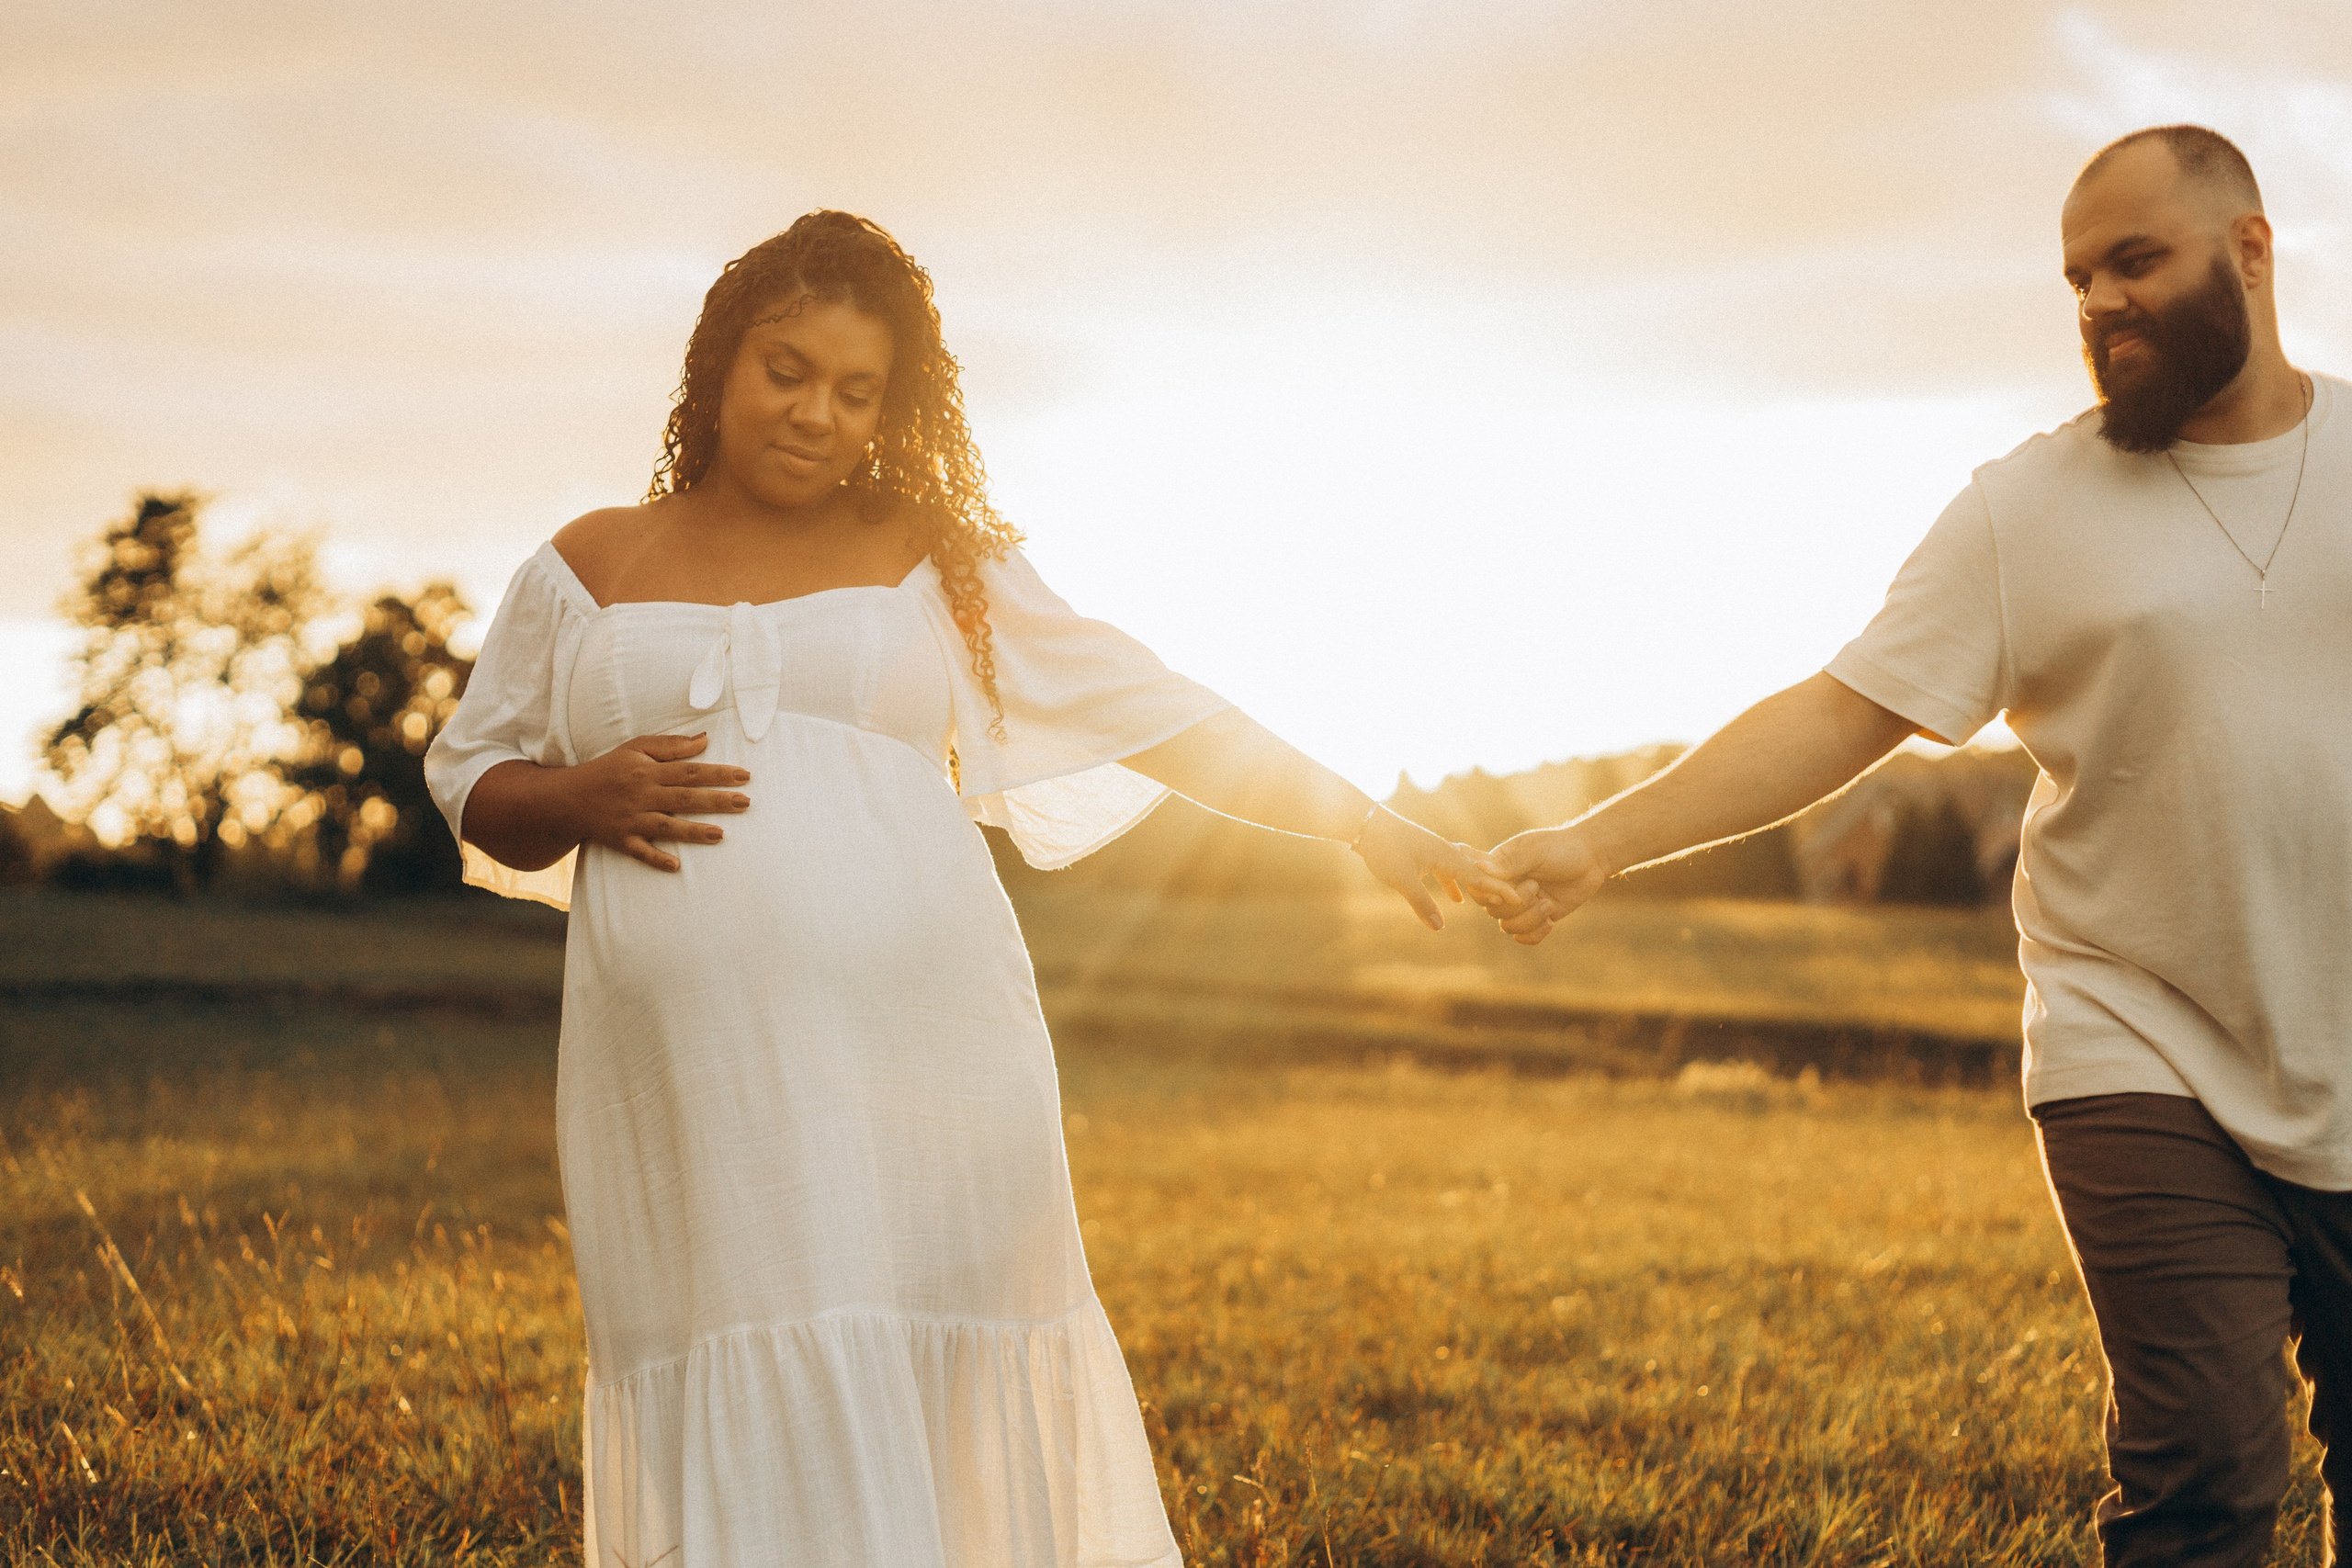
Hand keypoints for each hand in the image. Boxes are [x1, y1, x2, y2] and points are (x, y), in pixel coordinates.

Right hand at [562, 733, 750, 872]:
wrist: (567, 797)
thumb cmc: (609, 769)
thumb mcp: (635, 748)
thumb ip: (670, 745)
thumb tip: (704, 740)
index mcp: (647, 771)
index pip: (689, 770)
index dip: (717, 773)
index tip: (745, 776)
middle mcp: (641, 795)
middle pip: (684, 797)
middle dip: (716, 800)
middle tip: (745, 803)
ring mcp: (631, 819)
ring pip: (666, 826)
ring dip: (693, 831)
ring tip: (720, 835)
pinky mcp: (621, 840)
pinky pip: (640, 851)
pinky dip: (656, 858)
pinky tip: (676, 866)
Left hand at [1353, 806, 1527, 930]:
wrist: (1366, 822)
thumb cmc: (1384, 848)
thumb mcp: (1402, 880)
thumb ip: (1422, 903)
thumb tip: (1439, 928)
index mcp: (1445, 856)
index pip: (1478, 876)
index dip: (1498, 889)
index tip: (1518, 898)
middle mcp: (1445, 851)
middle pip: (1475, 873)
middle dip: (1493, 888)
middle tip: (1513, 902)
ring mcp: (1434, 851)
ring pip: (1461, 872)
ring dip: (1475, 888)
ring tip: (1487, 904)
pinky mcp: (1423, 852)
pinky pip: (1447, 871)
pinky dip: (1455, 885)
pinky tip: (1454, 898)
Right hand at [1479, 825, 1609, 943]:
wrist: (1591, 858)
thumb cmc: (1561, 847)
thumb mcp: (1535, 851)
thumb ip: (1510, 863)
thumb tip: (1481, 869)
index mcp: (1499, 869)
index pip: (1478, 889)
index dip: (1490, 896)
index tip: (1511, 891)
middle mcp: (1507, 887)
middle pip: (1493, 911)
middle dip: (1517, 905)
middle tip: (1537, 886)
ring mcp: (1522, 904)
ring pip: (1508, 927)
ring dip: (1530, 920)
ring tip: (1549, 904)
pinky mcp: (1538, 916)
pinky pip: (1525, 937)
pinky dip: (1536, 934)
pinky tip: (1551, 921)